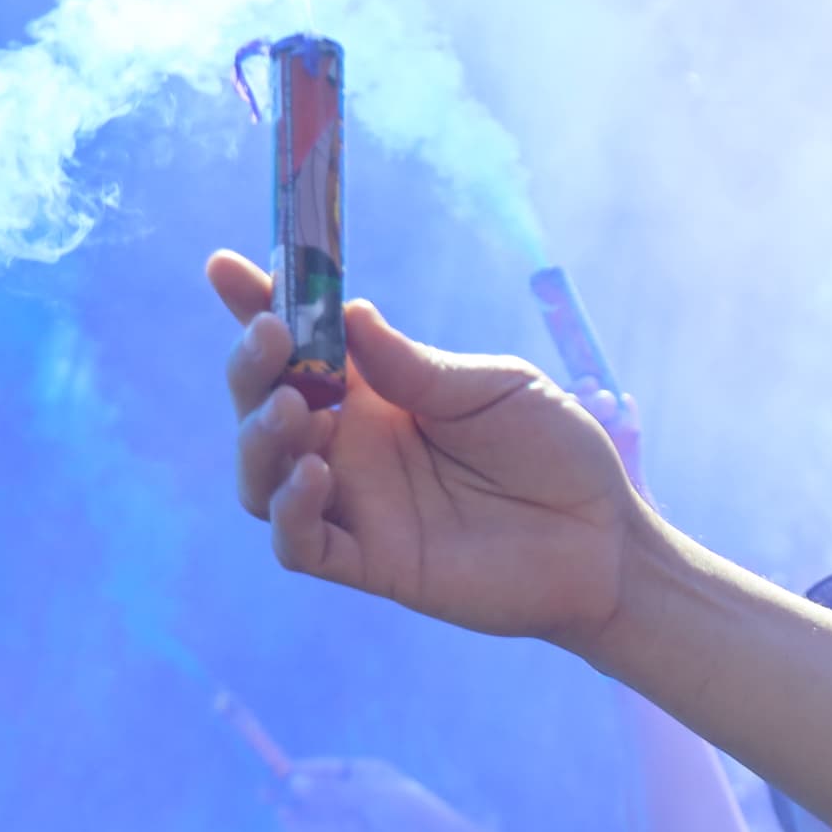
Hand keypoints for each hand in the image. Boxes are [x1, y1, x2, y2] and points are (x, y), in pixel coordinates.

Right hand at [213, 254, 649, 642]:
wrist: (606, 539)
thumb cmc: (555, 452)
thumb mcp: (492, 389)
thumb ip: (416, 365)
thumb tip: (346, 313)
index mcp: (375, 394)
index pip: (299, 345)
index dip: (256, 306)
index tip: (226, 267)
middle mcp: (353, 447)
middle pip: (263, 405)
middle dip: (251, 367)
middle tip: (272, 335)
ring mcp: (357, 506)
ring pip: (262, 476)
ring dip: (260, 437)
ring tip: (292, 407)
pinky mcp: (372, 564)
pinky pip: (301, 544)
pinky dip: (290, 511)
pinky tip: (315, 474)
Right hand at [276, 754, 468, 831]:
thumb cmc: (410, 810)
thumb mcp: (371, 796)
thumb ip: (333, 793)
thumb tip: (296, 783)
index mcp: (364, 771)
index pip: (325, 768)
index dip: (300, 769)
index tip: (276, 770)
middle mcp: (356, 792)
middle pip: (318, 790)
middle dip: (293, 790)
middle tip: (264, 790)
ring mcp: (354, 816)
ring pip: (319, 813)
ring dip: (297, 812)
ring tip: (275, 810)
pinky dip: (307, 829)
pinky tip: (288, 825)